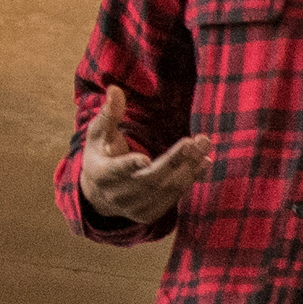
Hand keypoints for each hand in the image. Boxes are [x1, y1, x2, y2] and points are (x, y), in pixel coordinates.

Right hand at [77, 86, 215, 226]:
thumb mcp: (98, 134)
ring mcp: (134, 208)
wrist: (100, 193)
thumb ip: (109, 114)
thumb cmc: (102, 154)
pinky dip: (189, 180)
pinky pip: (173, 198)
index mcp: (101, 174)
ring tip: (204, 146)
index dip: (129, 166)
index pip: (115, 171)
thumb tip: (115, 89)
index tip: (144, 159)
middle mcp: (117, 195)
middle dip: (174, 160)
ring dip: (188, 168)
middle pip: (150, 179)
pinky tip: (202, 163)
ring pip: (165, 189)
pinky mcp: (149, 214)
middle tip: (195, 141)